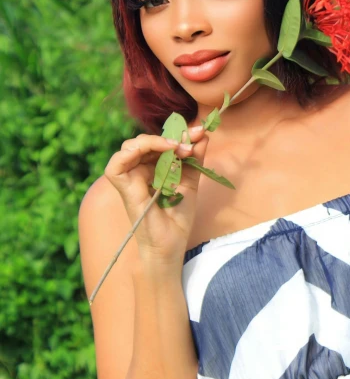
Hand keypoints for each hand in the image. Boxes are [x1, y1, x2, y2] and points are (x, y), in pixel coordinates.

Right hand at [104, 124, 208, 262]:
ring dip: (155, 141)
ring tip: (177, 148)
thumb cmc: (177, 219)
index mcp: (151, 170)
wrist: (171, 244)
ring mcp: (128, 179)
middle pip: (144, 141)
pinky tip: (157, 150)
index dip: (177, 135)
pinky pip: (117, 163)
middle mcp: (137, 172)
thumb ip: (195, 159)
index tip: (200, 133)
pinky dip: (134, 151)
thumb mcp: (190, 181)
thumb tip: (203, 134)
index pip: (158, 143)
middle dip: (169, 136)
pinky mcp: (122, 187)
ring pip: (130, 146)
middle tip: (190, 142)